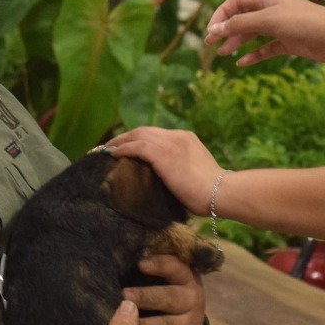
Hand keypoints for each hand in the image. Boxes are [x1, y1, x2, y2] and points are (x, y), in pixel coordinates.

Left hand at [107, 128, 221, 214]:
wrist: (221, 192)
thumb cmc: (212, 194)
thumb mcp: (194, 175)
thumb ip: (179, 172)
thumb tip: (167, 184)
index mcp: (186, 139)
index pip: (156, 135)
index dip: (138, 139)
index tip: (126, 147)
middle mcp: (177, 136)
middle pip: (144, 131)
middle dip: (124, 137)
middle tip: (108, 146)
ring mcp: (170, 143)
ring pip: (137, 135)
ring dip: (118, 141)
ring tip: (103, 149)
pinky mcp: (163, 154)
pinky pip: (136, 146)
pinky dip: (122, 148)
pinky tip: (111, 154)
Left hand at [126, 253, 206, 324]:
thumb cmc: (163, 294)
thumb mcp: (162, 279)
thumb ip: (149, 269)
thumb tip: (122, 256)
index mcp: (188, 279)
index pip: (177, 268)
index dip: (160, 265)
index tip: (140, 264)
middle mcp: (194, 301)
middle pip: (170, 298)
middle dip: (146, 296)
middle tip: (124, 295)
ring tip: (125, 324)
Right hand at [205, 0, 324, 64]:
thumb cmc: (306, 22)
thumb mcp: (269, 21)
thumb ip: (241, 25)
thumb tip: (214, 29)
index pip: (237, 1)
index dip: (222, 13)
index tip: (212, 30)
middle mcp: (273, 11)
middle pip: (243, 18)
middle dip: (226, 29)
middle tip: (211, 44)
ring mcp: (281, 28)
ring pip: (253, 34)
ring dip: (237, 42)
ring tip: (224, 54)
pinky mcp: (290, 43)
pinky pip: (266, 48)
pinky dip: (254, 55)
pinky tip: (243, 63)